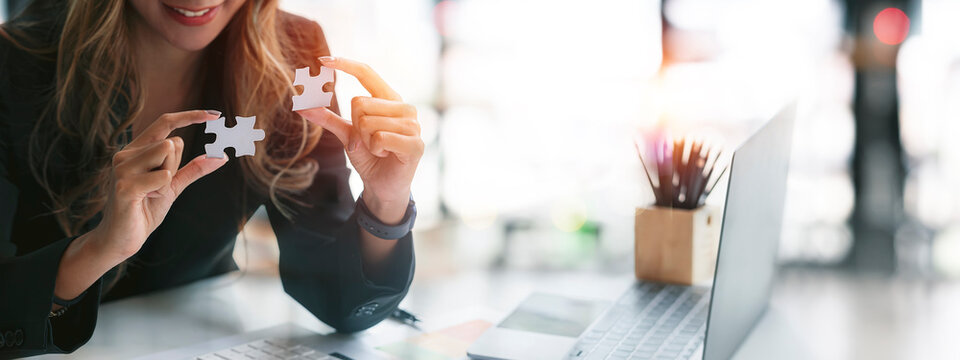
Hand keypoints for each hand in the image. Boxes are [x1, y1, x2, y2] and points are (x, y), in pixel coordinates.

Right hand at [92, 110, 226, 263]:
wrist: (121, 239)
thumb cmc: (144, 211)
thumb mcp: (173, 187)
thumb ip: (193, 170)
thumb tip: (221, 157)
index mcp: (136, 150)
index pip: (165, 123)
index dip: (190, 116)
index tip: (215, 114)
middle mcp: (125, 154)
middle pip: (172, 143)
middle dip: (175, 166)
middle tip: (158, 188)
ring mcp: (122, 168)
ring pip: (167, 154)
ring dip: (168, 179)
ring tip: (150, 194)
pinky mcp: (125, 185)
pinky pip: (163, 176)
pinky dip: (162, 190)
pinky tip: (145, 201)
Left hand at [297, 57, 423, 223]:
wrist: (382, 185)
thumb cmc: (369, 156)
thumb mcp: (346, 134)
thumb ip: (327, 118)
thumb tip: (301, 104)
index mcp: (389, 99)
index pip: (367, 73)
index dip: (345, 65)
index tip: (321, 59)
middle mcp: (405, 107)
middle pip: (360, 103)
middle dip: (355, 127)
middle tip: (367, 142)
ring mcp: (413, 125)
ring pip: (368, 122)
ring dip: (365, 141)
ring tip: (379, 150)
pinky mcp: (415, 144)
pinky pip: (380, 138)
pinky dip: (375, 150)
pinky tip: (386, 155)